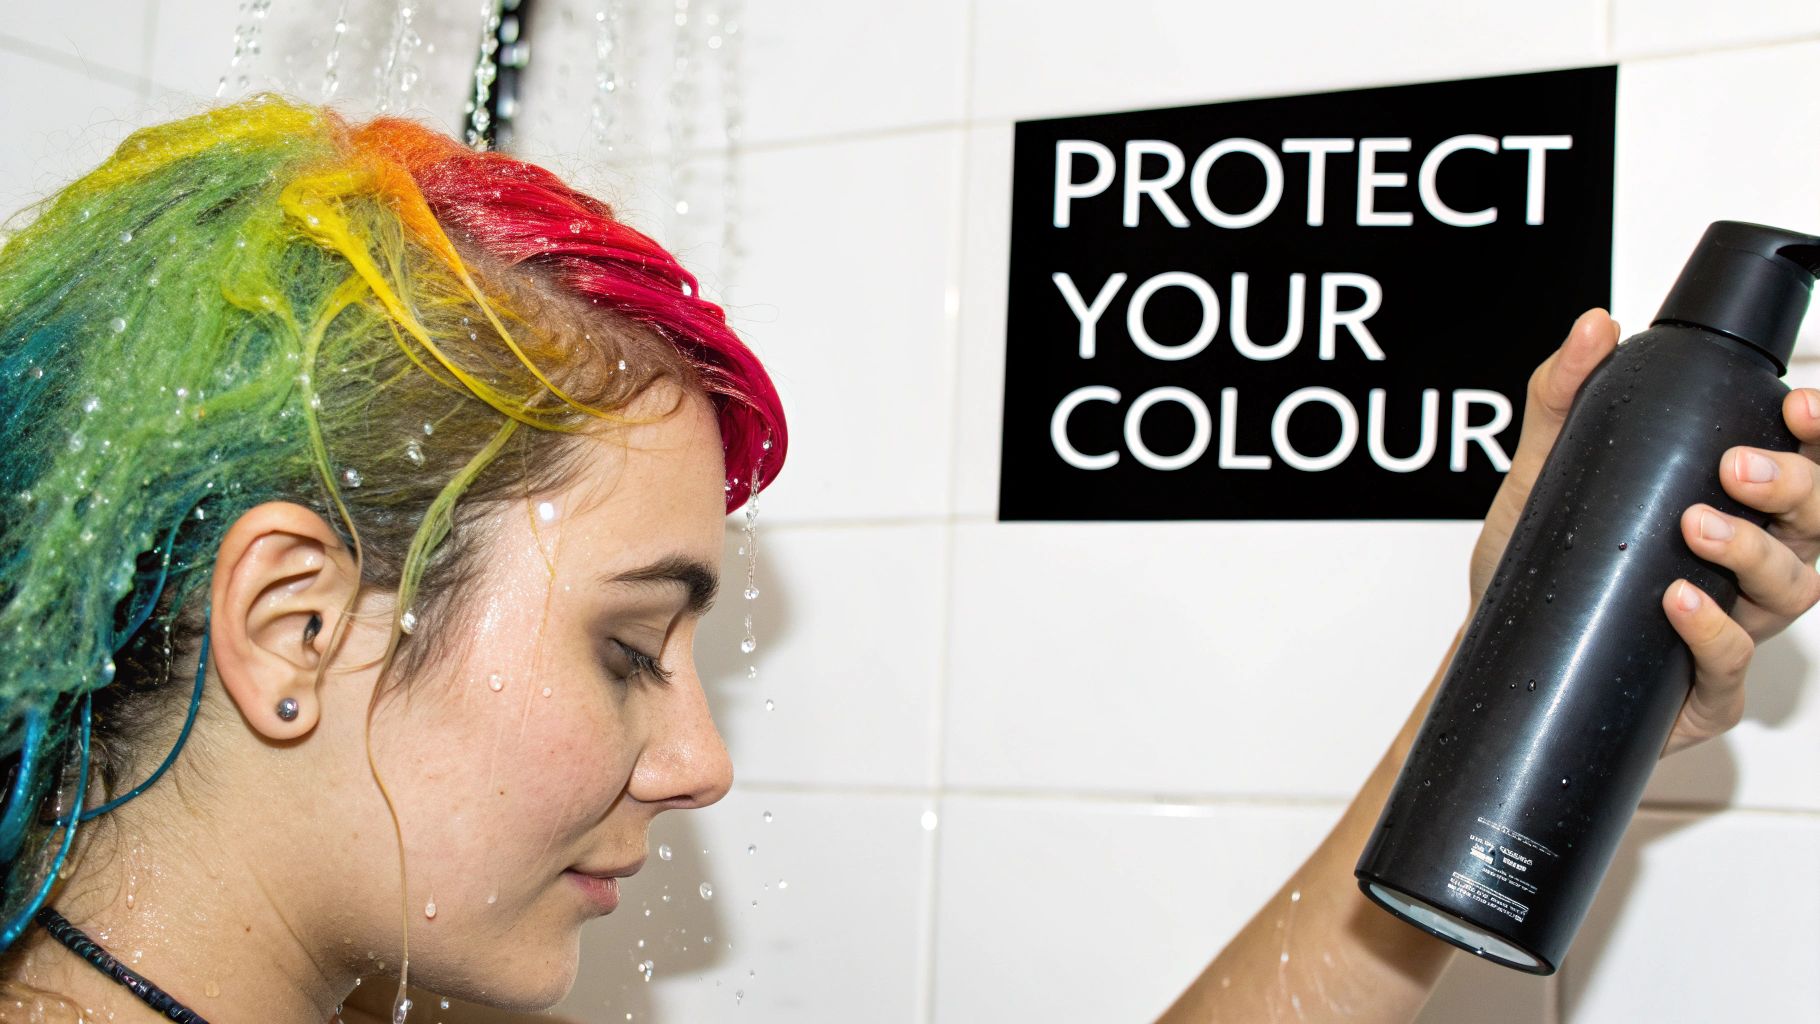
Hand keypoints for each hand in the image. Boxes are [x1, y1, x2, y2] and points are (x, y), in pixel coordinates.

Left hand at [1468, 307, 1819, 759]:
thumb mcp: (1541, 472)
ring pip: (1793, 591)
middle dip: (1799, 487)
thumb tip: (1596, 326)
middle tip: (1740, 466)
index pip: (1808, 465)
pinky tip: (1679, 600)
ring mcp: (1734, 629)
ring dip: (1755, 553)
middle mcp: (1747, 568)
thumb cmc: (1538, 569)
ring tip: (1698, 524)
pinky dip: (1714, 629)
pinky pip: (1734, 664)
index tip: (1799, 407)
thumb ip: (1565, 397)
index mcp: (1734, 509)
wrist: (1499, 658)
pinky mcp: (1704, 691)